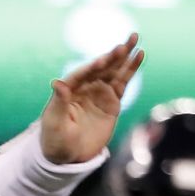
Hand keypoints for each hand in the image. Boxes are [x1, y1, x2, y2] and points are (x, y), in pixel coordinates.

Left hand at [37, 34, 143, 165]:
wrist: (69, 156)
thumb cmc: (55, 141)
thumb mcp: (55, 123)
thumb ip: (59, 102)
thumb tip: (57, 82)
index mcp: (67, 91)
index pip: (80, 74)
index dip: (91, 67)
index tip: (102, 61)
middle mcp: (84, 87)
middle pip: (99, 68)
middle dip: (111, 56)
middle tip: (125, 43)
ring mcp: (98, 92)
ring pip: (113, 71)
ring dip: (124, 56)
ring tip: (134, 39)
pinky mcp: (112, 100)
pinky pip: (123, 82)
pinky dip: (131, 69)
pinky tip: (139, 55)